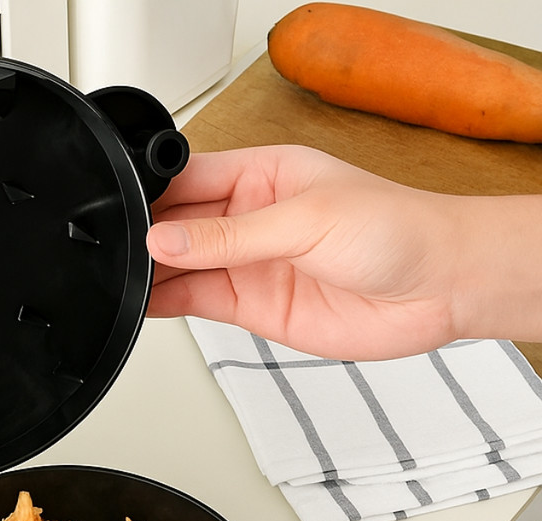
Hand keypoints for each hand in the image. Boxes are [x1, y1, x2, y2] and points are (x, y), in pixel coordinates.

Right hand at [146, 145, 541, 358]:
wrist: (439, 288)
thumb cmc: (397, 230)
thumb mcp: (305, 220)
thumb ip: (230, 235)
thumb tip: (169, 239)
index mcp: (263, 174)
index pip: (190, 179)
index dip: (155, 195)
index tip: (127, 213)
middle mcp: (250, 218)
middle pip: (180, 225)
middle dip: (150, 237)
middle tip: (121, 250)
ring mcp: (249, 264)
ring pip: (183, 266)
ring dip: (154, 273)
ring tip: (124, 278)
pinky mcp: (252, 306)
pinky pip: (197, 301)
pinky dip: (168, 303)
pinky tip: (145, 301)